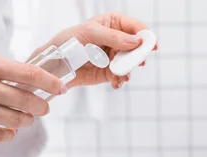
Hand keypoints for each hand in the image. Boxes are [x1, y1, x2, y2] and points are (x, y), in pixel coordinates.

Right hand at [0, 51, 66, 146]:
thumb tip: (23, 78)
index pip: (26, 73)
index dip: (49, 82)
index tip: (60, 87)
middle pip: (26, 100)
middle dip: (41, 106)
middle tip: (44, 107)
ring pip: (16, 120)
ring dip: (26, 120)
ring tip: (26, 118)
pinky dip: (8, 134)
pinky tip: (8, 130)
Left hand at [33, 12, 157, 88]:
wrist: (55, 64)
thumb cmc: (68, 41)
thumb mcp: (90, 34)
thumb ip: (113, 37)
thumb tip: (136, 41)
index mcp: (114, 23)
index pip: (136, 27)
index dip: (145, 35)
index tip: (151, 45)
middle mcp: (117, 39)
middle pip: (137, 47)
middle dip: (138, 56)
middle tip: (139, 63)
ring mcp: (114, 56)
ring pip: (130, 63)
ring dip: (129, 70)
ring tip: (122, 76)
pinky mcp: (110, 72)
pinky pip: (121, 76)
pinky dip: (121, 80)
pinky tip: (116, 83)